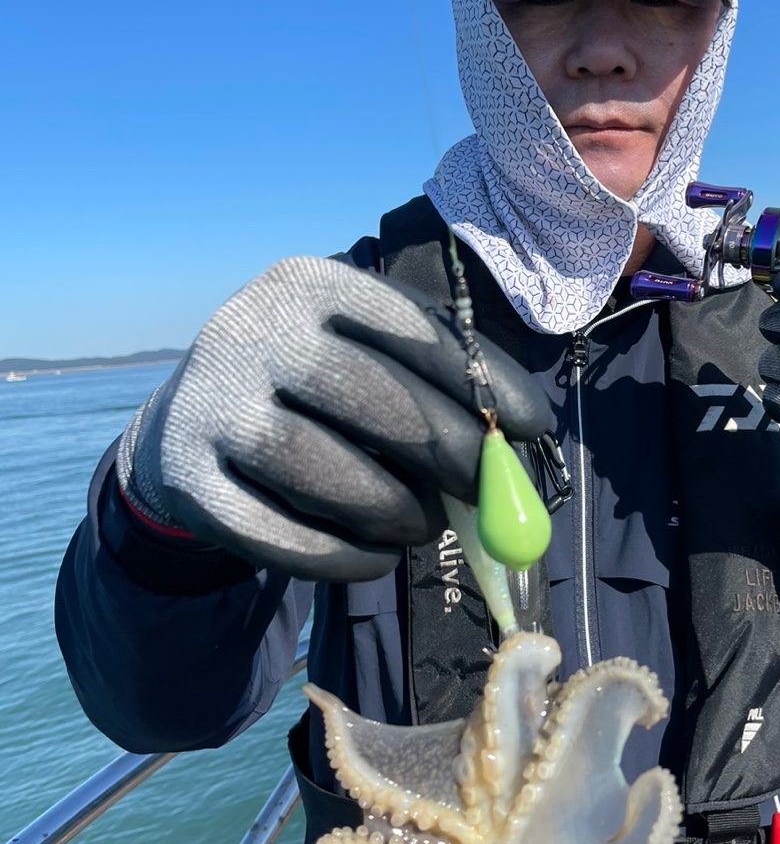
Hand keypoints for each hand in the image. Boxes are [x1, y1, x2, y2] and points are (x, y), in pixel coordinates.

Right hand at [116, 257, 550, 580]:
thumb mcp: (357, 355)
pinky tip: (375, 560)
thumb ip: (425, 389)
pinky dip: (338, 557)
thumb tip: (509, 454)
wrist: (190, 425)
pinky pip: (274, 533)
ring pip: (319, 467)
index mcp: (307, 283)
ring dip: (392, 509)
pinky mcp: (185, 479)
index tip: (529, 426)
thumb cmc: (309, 392)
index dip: (479, 379)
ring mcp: (208, 403)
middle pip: (368, 396)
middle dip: (446, 451)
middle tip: (489, 492)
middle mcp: (250, 329)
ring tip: (425, 527)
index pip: (408, 326)